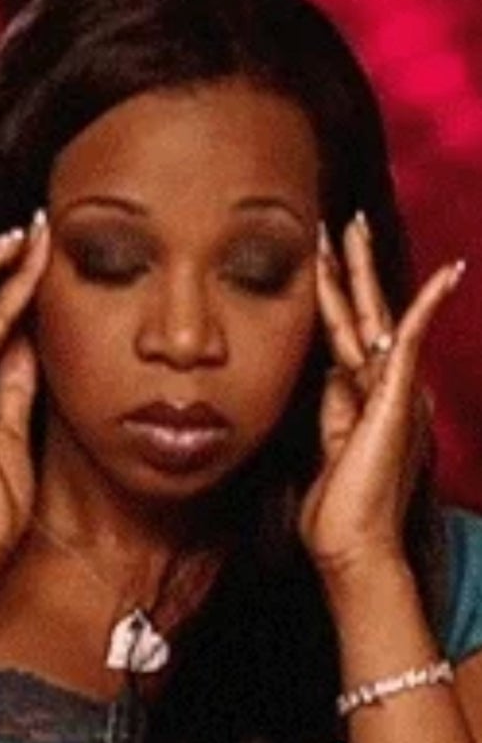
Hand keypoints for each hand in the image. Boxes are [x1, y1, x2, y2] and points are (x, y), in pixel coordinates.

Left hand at [300, 213, 463, 576]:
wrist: (354, 547)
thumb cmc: (339, 508)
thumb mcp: (330, 445)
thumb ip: (335, 407)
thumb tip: (331, 372)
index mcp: (364, 398)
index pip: (345, 335)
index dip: (333, 296)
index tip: (321, 261)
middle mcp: (382, 388)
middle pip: (364, 314)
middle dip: (351, 267)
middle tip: (340, 223)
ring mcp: (393, 392)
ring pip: (376, 316)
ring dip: (362, 270)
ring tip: (352, 228)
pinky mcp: (398, 400)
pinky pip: (412, 343)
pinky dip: (427, 306)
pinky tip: (449, 275)